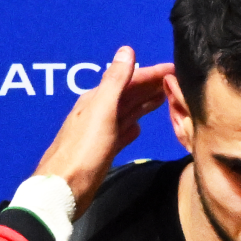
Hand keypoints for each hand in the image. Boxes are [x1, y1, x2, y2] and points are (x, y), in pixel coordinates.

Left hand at [35, 47, 174, 216]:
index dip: (151, 73)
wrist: (64, 189)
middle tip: (176, 81)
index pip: (128, 79)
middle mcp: (96, 112)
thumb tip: (126, 51)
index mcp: (96, 100)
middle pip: (128, 94)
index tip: (174, 68)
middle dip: (150, 86)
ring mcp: (99, 132)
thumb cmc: (84, 151)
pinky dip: (131, 127)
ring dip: (144, 103)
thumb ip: (115, 82)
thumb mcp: (102, 111)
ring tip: (164, 97)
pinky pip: (120, 133)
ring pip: (126, 111)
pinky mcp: (101, 151)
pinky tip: (138, 128)